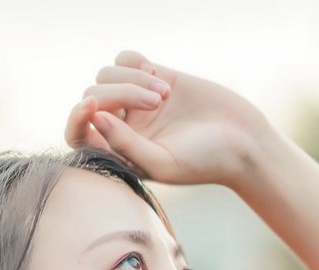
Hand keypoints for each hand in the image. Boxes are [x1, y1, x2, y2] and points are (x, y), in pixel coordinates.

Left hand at [63, 48, 271, 187]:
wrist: (242, 140)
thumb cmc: (203, 161)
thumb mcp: (161, 163)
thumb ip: (124, 146)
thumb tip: (94, 116)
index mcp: (117, 154)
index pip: (77, 135)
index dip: (76, 118)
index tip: (91, 106)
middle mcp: (121, 127)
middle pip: (94, 95)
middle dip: (118, 93)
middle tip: (155, 104)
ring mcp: (135, 101)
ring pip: (107, 74)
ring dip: (132, 79)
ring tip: (164, 96)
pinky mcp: (154, 76)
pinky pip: (126, 57)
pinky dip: (137, 62)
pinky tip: (161, 80)